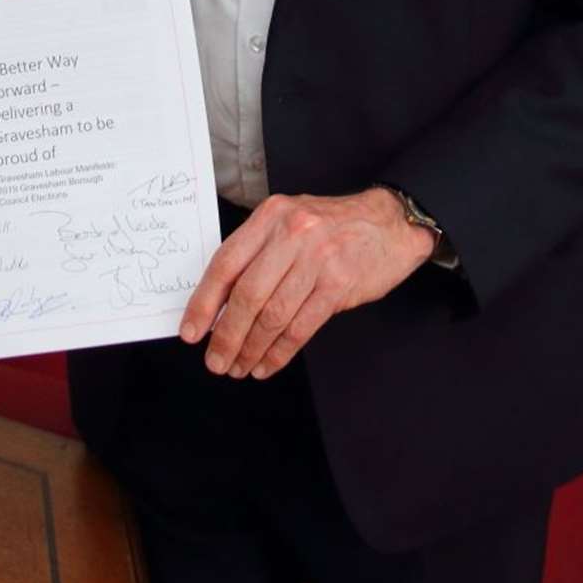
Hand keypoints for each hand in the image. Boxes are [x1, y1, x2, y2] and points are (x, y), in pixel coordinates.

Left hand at [179, 187, 434, 380]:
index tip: (192, 332)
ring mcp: (318, 259)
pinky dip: (280, 352)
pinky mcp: (339, 284)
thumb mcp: (290, 221)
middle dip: (227, 335)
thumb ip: (257, 252)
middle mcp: (293, 233)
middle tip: (216, 361)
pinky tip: (267, 364)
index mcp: (272, 215)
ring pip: (273, 315)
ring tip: (239, 367)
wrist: (390, 223)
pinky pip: (301, 327)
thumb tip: (218, 303)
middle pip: (247, 294)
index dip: (204, 301)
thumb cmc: (333, 227)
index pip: (226, 262)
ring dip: (252, 349)